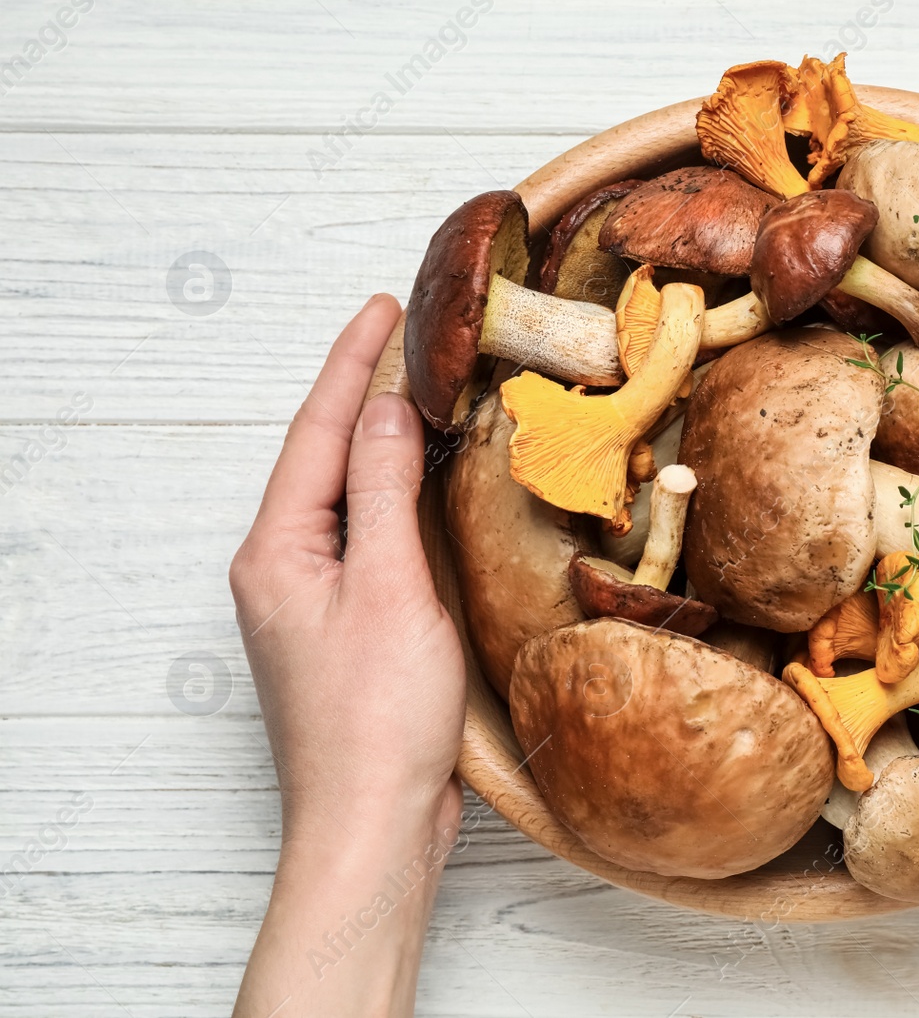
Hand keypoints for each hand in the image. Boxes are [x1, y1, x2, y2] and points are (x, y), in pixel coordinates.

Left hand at [230, 295, 465, 1017]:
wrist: (371, 824)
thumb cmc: (376, 719)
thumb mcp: (387, 587)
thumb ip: (385, 493)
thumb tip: (390, 411)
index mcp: (279, 550)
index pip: (319, 432)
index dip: (353, 364)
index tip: (386, 305)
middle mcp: (285, 568)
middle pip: (326, 457)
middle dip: (363, 391)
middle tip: (407, 332)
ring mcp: (314, 600)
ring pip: (349, 497)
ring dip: (381, 440)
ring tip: (420, 389)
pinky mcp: (349, 629)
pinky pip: (370, 537)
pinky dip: (398, 496)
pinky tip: (427, 487)